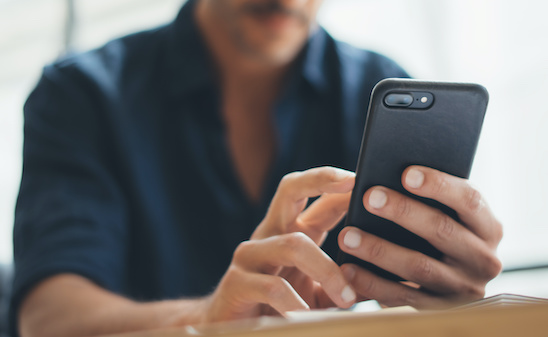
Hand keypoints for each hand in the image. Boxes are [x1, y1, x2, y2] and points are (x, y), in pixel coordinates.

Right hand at [201, 167, 356, 322]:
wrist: (233, 333)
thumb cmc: (283, 309)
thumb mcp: (321, 292)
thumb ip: (347, 279)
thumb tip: (389, 273)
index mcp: (292, 231)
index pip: (318, 197)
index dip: (340, 183)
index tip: (368, 178)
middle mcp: (270, 234)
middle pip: (290, 189)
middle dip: (321, 179)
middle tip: (350, 181)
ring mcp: (250, 255)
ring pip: (293, 245)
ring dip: (326, 271)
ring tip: (346, 298)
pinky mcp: (235, 282)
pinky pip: (273, 287)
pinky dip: (296, 304)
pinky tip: (308, 318)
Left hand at [338, 165, 502, 308]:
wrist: (452, 284)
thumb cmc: (441, 233)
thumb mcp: (451, 217)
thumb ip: (433, 199)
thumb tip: (390, 175)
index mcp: (488, 227)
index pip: (470, 200)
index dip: (439, 185)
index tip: (406, 173)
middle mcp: (483, 259)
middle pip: (442, 230)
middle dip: (403, 211)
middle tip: (370, 197)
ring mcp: (463, 288)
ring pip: (419, 266)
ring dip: (379, 250)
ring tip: (348, 236)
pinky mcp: (439, 310)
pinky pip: (403, 296)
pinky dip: (373, 283)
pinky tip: (349, 269)